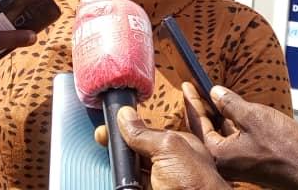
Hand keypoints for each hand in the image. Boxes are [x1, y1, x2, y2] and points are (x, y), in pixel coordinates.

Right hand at [115, 106, 230, 189]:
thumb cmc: (194, 183)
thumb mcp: (169, 149)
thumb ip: (145, 133)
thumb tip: (125, 115)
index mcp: (177, 145)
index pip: (148, 129)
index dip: (129, 124)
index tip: (111, 121)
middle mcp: (168, 162)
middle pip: (137, 147)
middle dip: (119, 142)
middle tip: (102, 137)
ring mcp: (158, 180)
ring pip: (131, 168)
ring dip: (118, 163)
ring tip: (112, 160)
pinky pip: (130, 185)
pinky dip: (122, 182)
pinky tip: (118, 178)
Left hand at [183, 83, 297, 189]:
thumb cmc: (285, 148)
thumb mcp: (254, 117)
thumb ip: (231, 104)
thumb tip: (215, 92)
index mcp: (218, 154)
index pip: (198, 123)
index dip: (193, 101)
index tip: (188, 85)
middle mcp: (223, 163)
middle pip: (204, 131)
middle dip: (201, 109)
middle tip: (194, 89)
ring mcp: (235, 165)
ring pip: (218, 136)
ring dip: (215, 117)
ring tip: (211, 97)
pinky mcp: (247, 164)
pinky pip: (231, 142)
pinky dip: (228, 126)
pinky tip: (232, 114)